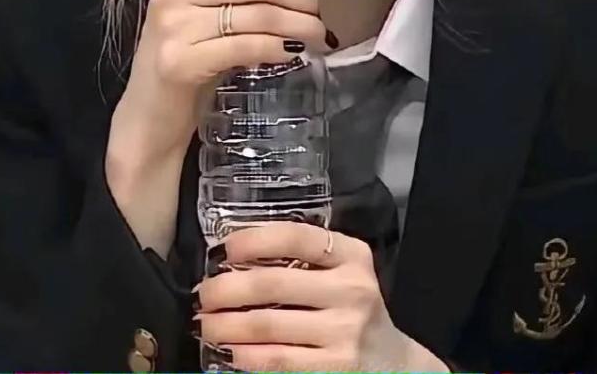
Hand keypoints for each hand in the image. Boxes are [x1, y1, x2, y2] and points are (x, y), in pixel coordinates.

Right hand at [108, 0, 336, 165]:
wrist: (151, 113)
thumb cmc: (193, 54)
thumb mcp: (222, 11)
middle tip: (320, 15)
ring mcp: (173, 24)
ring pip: (259, 14)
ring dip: (299, 24)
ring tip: (319, 35)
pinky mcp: (180, 60)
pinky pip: (247, 46)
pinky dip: (279, 47)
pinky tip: (295, 52)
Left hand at [192, 221, 449, 372]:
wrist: (393, 364)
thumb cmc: (352, 308)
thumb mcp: (343, 272)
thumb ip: (305, 258)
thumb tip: (235, 252)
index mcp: (351, 255)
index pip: (296, 236)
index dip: (254, 240)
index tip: (225, 248)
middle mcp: (351, 290)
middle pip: (273, 283)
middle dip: (227, 288)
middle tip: (204, 293)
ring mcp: (344, 332)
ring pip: (268, 325)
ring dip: (226, 324)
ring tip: (206, 323)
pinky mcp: (335, 368)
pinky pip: (277, 360)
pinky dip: (246, 355)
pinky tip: (229, 351)